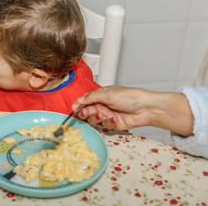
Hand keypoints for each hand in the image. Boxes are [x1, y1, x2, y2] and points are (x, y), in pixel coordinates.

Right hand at [72, 86, 192, 135]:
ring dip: (98, 118)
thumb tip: (79, 100)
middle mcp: (102, 105)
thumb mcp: (108, 94)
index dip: (78, 105)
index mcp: (100, 95)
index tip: (74, 109)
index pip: (84, 101)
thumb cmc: (130, 97)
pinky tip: (115, 118)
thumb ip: (91, 98)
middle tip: (88, 112)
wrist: (146, 108)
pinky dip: (109, 122)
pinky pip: (105, 126)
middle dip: (86, 113)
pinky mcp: (113, 124)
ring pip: (94, 120)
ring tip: (104, 115)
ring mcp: (107, 115)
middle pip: (87, 111)